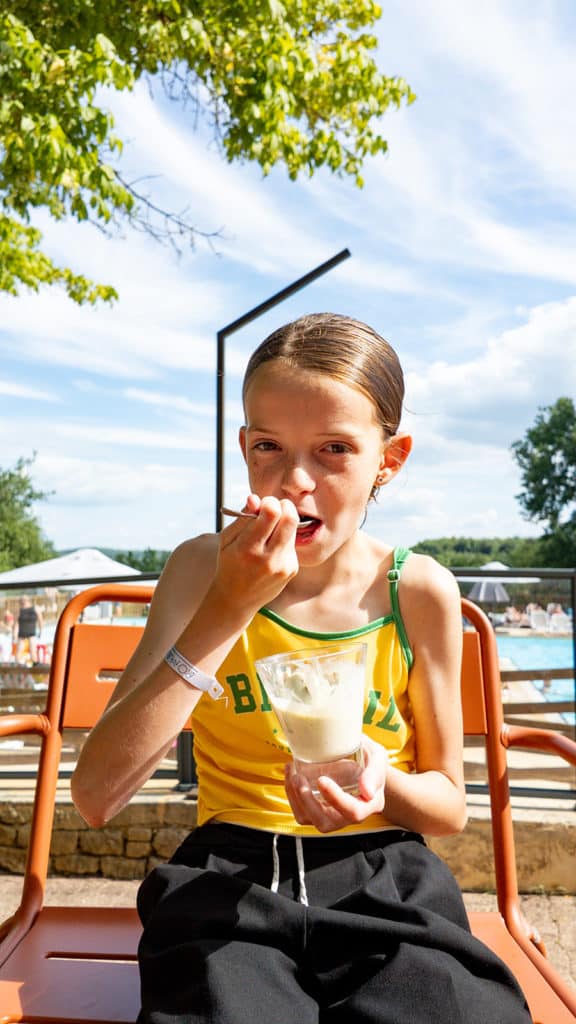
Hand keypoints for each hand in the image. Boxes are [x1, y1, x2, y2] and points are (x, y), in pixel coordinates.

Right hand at [213, 495, 299, 612]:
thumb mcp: (227, 540)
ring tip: (269, 531)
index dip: (270, 502)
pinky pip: (292, 544)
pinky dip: (284, 539)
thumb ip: (242, 517)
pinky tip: (272, 548)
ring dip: (284, 523)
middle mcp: (268, 559)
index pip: (272, 513)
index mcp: (247, 549)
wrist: (237, 599)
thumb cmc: (230, 563)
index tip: (264, 505)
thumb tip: (256, 498)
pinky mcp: (292, 570)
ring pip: (293, 529)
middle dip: (284, 506)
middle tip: (274, 509)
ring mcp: (283, 566)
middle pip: (290, 518)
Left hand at [285, 735, 386, 833]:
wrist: (361, 762)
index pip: (353, 811)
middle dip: (308, 803)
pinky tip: (291, 772)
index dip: (335, 799)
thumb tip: (367, 792)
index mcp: (370, 804)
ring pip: (309, 819)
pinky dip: (291, 794)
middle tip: (298, 778)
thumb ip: (374, 773)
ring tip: (292, 773)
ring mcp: (332, 815)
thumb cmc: (370, 759)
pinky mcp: (318, 809)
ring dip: (296, 799)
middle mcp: (349, 815)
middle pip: (326, 823)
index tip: (321, 779)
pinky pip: (301, 812)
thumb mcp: (378, 758)